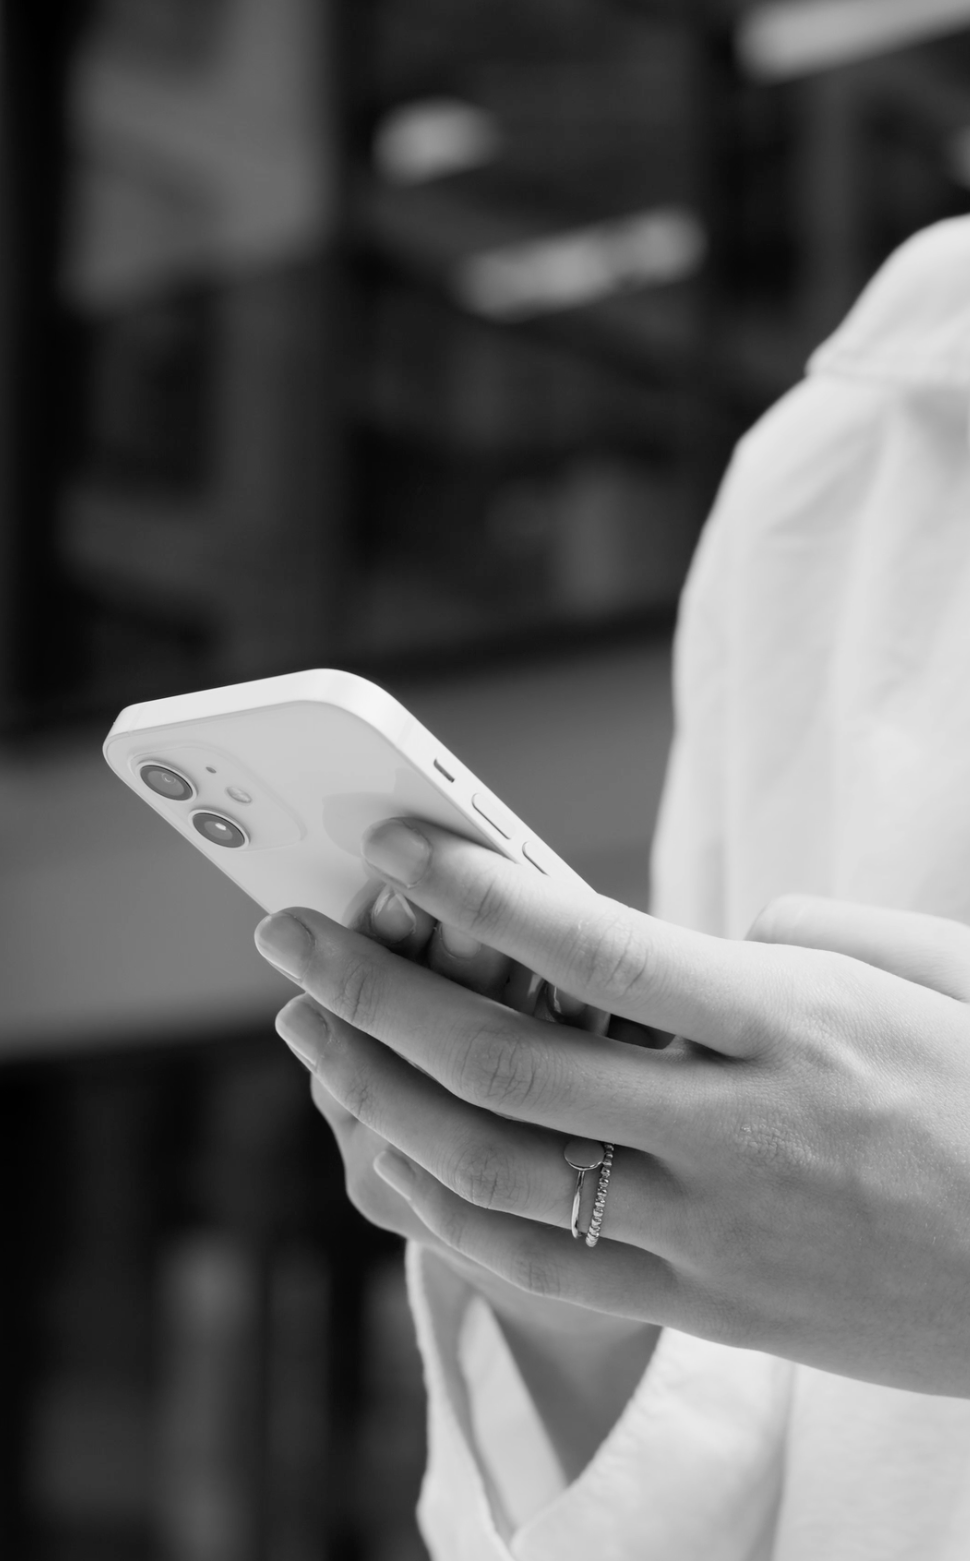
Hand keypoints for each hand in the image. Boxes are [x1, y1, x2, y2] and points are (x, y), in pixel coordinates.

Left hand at [257, 819, 969, 1396]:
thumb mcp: (920, 971)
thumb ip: (792, 933)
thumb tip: (688, 937)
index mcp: (792, 1024)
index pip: (595, 950)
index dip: (477, 891)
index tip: (392, 844)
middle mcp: (737, 1132)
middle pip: (507, 1066)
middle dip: (374, 996)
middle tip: (292, 939)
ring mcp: (712, 1234)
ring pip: (498, 1176)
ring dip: (379, 1099)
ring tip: (311, 1035)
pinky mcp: (704, 1306)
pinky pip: (538, 1267)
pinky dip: (440, 1209)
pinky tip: (388, 1150)